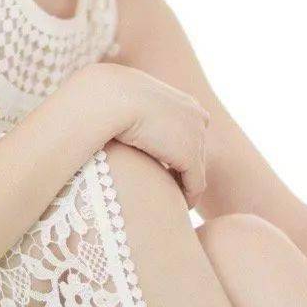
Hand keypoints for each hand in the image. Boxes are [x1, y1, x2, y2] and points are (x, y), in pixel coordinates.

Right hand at [88, 63, 210, 209]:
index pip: (188, 132)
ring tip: (170, 199)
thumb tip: (129, 123)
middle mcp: (197, 118)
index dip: (176, 150)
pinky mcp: (190, 158)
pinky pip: (195, 185)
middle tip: (167, 186)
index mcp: (185, 102)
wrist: (112, 99)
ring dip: (183, 185)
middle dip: (182, 168)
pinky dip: (188, 198)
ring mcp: (196, 137)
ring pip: (195, 170)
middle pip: (195, 151)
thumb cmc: (110, 98)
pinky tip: (175, 207)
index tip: (163, 165)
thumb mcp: (128, 103)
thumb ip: (137, 114)